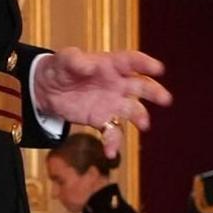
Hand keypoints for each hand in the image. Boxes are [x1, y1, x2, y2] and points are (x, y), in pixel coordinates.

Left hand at [34, 48, 172, 158]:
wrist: (46, 90)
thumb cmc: (59, 68)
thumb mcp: (63, 60)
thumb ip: (75, 61)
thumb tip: (89, 65)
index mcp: (110, 64)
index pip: (131, 61)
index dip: (145, 64)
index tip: (158, 69)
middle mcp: (116, 83)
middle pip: (141, 86)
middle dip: (154, 92)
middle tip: (165, 99)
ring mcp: (111, 103)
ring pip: (132, 110)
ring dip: (140, 117)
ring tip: (144, 125)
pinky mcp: (101, 120)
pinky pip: (112, 132)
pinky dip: (113, 143)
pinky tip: (110, 152)